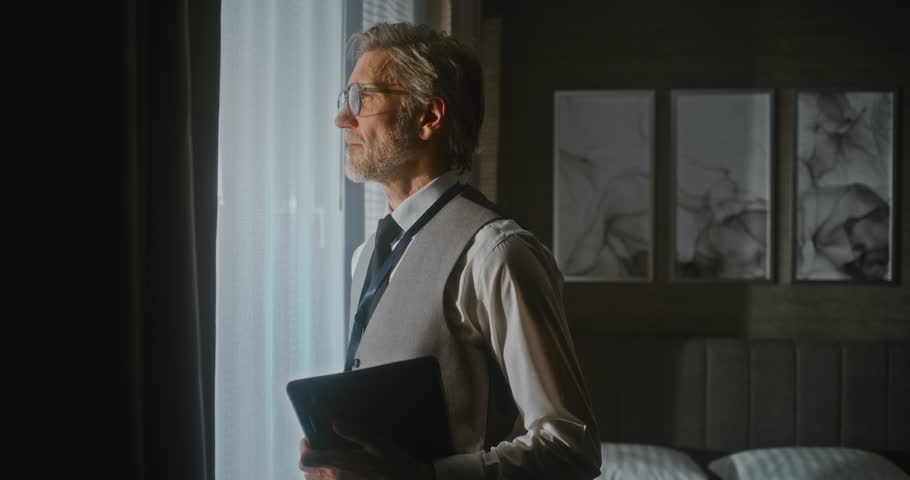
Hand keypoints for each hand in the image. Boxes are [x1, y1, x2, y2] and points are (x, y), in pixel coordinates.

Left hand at [299, 422, 434, 479]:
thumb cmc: (392, 464)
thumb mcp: (376, 443)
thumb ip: (353, 432)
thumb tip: (335, 422)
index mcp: (339, 464)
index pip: (306, 459)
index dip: (304, 449)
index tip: (309, 440)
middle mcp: (334, 479)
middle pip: (307, 472)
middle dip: (309, 458)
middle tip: (317, 448)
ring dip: (315, 471)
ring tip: (325, 462)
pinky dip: (325, 479)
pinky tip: (336, 473)